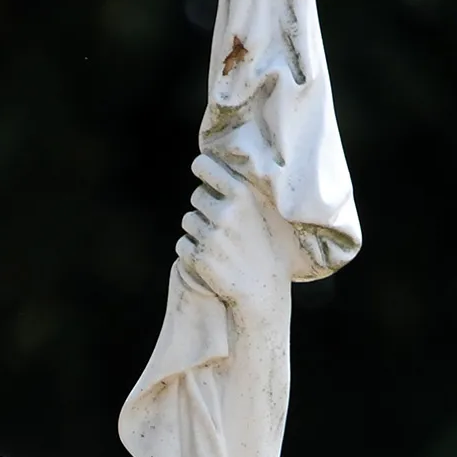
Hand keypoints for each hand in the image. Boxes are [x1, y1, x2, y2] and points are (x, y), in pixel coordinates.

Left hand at [178, 155, 297, 311]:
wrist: (264, 294)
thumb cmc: (274, 253)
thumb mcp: (275, 215)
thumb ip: (256, 191)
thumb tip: (246, 162)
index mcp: (242, 195)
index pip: (204, 166)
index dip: (201, 168)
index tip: (201, 169)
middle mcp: (224, 212)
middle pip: (196, 196)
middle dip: (205, 208)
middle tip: (221, 223)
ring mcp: (210, 235)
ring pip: (188, 221)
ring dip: (198, 230)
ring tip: (219, 244)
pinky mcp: (197, 257)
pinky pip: (182, 244)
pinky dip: (191, 251)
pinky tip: (211, 259)